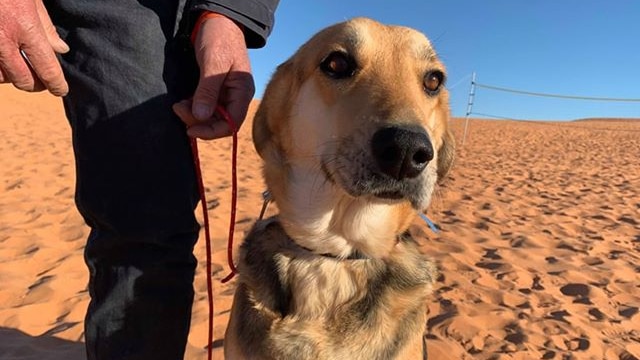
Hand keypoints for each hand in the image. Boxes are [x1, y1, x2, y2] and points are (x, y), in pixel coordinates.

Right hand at [0, 0, 68, 95]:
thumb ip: (45, 26)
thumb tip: (60, 50)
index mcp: (24, 27)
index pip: (47, 69)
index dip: (57, 84)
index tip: (60, 89)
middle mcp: (2, 40)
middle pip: (23, 80)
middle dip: (35, 84)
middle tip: (42, 82)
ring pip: (0, 78)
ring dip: (11, 76)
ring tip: (19, 68)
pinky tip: (1, 62)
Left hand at [173, 15, 254, 139]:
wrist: (217, 21)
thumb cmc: (220, 38)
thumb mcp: (213, 63)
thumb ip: (208, 90)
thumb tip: (201, 116)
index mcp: (242, 92)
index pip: (232, 123)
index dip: (212, 131)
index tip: (190, 129)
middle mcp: (235, 97)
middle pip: (220, 122)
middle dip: (199, 121)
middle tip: (178, 109)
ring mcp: (225, 94)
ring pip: (211, 116)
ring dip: (194, 115)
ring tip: (178, 104)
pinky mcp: (214, 90)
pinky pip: (205, 107)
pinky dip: (193, 108)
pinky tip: (183, 101)